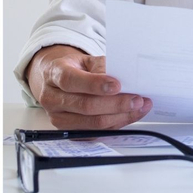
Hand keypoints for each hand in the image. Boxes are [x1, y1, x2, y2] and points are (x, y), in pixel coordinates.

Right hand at [26, 45, 151, 129]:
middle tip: (137, 99)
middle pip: (85, 105)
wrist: (57, 80)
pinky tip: (130, 115)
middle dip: (115, 104)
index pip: (71, 81)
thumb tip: (124, 79)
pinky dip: (116, 124)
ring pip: (92, 123)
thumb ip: (103, 67)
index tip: (117, 85)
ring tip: (140, 107)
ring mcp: (58, 118)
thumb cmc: (77, 68)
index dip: (95, 84)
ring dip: (120, 116)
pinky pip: (96, 132)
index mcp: (55, 74)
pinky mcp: (69, 131)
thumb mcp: (87, 60)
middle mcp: (52, 98)